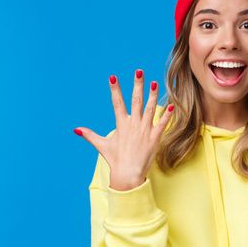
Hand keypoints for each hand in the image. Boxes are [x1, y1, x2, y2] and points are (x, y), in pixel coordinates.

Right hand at [74, 69, 173, 189]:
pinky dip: (167, 115)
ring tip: (154, 82)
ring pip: (150, 108)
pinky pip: (162, 124)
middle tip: (139, 71)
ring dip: (152, 95)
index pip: (117, 103)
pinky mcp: (154, 138)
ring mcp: (144, 130)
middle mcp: (133, 125)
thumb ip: (90, 135)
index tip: (113, 77)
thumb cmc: (115, 160)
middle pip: (135, 101)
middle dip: (137, 85)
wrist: (127, 175)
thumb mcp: (102, 145)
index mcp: (121, 124)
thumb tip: (76, 129)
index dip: (115, 89)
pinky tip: (172, 105)